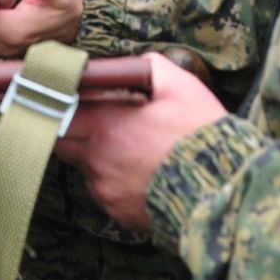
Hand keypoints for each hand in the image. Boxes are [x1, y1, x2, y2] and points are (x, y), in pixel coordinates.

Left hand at [52, 52, 226, 230]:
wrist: (222, 190)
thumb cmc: (200, 136)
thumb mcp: (179, 86)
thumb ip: (148, 66)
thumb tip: (132, 64)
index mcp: (105, 126)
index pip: (57, 114)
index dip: (62, 105)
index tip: (74, 102)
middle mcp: (97, 161)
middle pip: (64, 143)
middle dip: (77, 131)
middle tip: (104, 125)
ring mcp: (106, 192)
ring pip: (86, 170)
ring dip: (98, 158)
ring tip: (133, 151)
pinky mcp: (119, 215)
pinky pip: (106, 194)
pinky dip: (116, 183)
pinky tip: (143, 174)